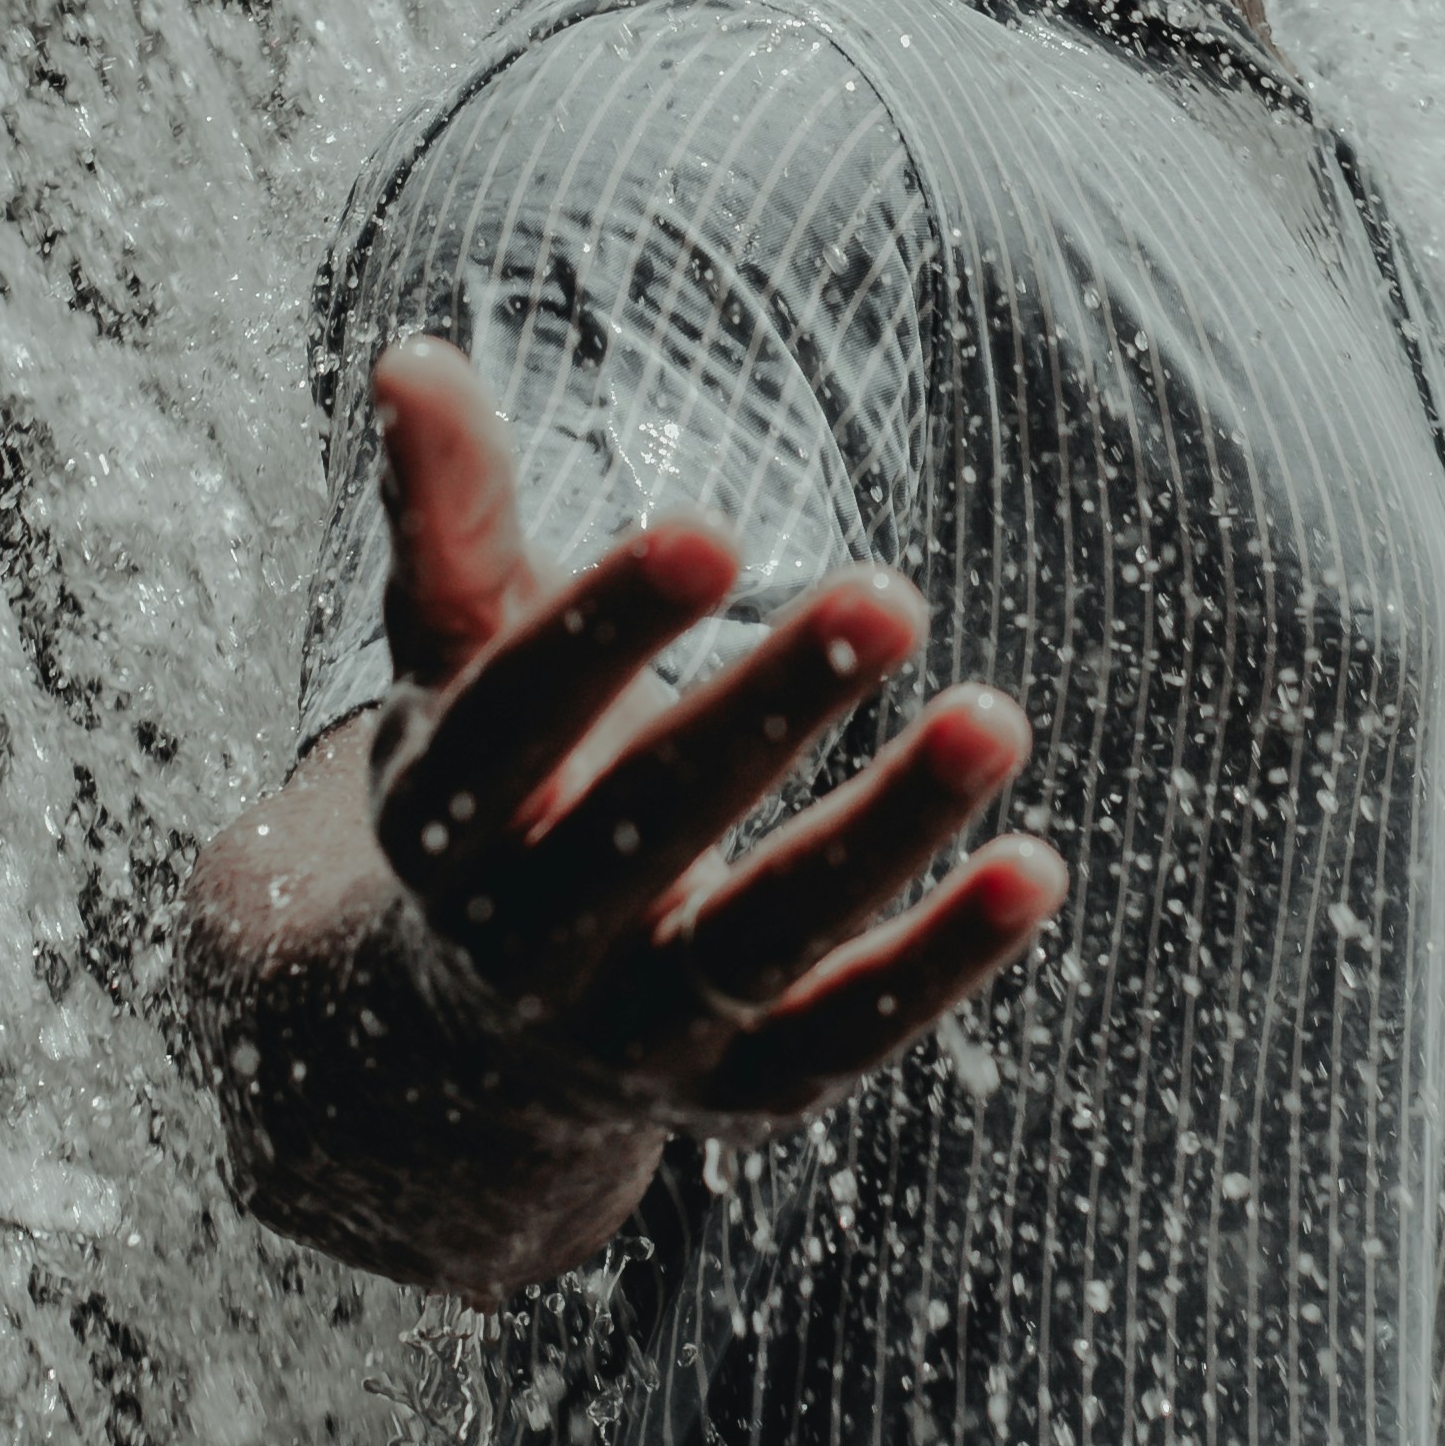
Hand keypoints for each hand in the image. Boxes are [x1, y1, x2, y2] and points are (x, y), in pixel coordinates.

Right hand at [367, 334, 1061, 1145]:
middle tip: (890, 590)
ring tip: (997, 716)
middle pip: (648, 825)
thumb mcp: (461, 655)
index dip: (604, 627)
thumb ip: (447, 515)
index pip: (513, 722)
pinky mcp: (743, 1092)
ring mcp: (633, 1032)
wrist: (479, 1030)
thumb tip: (406, 353)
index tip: (711, 523)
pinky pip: (848, 1030)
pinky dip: (943, 962)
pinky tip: (1038, 865)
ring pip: (762, 940)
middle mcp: (522, 944)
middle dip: (771, 712)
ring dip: (884, 833)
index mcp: (441, 819)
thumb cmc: (505, 778)